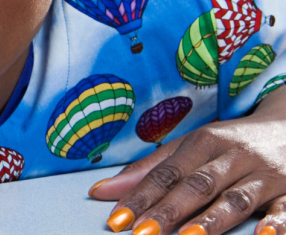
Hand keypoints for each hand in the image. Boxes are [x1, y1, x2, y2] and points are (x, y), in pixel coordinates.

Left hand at [89, 92, 285, 234]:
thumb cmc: (231, 142)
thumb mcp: (191, 147)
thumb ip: (148, 171)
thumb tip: (100, 192)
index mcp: (204, 142)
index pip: (166, 173)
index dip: (140, 197)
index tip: (117, 220)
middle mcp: (234, 156)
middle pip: (197, 185)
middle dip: (169, 211)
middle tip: (143, 234)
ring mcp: (265, 173)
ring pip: (236, 198)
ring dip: (211, 220)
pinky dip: (277, 223)